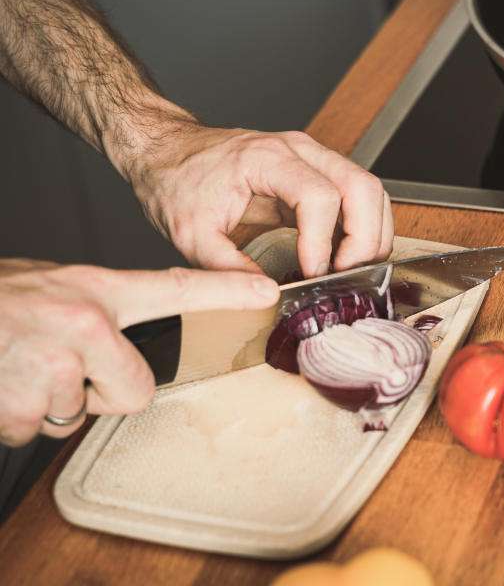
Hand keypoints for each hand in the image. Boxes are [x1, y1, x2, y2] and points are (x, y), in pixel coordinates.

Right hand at [0, 259, 279, 445]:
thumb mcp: (53, 291)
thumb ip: (96, 315)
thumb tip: (119, 351)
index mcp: (96, 291)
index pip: (176, 287)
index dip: (226, 291)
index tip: (266, 292)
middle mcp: (83, 321)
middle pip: (136, 391)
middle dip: (100, 393)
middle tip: (58, 365)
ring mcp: (53, 360)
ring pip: (78, 413)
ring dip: (47, 402)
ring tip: (18, 365)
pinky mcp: (20, 398)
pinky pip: (34, 429)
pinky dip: (13, 417)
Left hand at [125, 124, 393, 277]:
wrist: (168, 150)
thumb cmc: (176, 178)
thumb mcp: (190, 232)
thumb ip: (226, 267)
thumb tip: (265, 294)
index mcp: (268, 158)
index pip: (320, 196)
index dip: (323, 241)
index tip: (312, 273)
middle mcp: (300, 150)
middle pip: (362, 187)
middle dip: (365, 238)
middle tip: (348, 275)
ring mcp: (313, 158)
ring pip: (370, 190)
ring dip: (372, 234)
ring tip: (351, 270)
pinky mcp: (317, 172)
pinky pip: (358, 196)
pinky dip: (364, 228)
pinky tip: (346, 256)